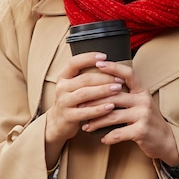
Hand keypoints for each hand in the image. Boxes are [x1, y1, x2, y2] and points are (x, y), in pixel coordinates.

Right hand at [45, 52, 124, 167]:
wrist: (58, 123)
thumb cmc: (72, 100)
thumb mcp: (73, 86)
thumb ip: (85, 76)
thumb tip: (108, 64)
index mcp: (63, 77)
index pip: (74, 62)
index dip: (88, 58)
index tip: (104, 56)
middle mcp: (62, 88)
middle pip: (84, 79)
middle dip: (104, 77)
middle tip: (119, 78)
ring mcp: (64, 102)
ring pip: (85, 94)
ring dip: (103, 90)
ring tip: (118, 89)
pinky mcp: (68, 116)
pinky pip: (86, 112)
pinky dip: (99, 109)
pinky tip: (111, 106)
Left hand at [81, 59, 178, 165]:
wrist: (165, 140)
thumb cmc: (147, 120)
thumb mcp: (141, 103)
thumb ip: (126, 94)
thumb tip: (102, 86)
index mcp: (141, 91)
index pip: (128, 74)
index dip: (113, 67)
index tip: (98, 64)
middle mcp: (143, 100)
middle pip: (113, 95)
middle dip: (94, 101)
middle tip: (80, 105)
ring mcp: (143, 115)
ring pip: (112, 115)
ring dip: (96, 121)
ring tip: (86, 126)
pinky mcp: (141, 131)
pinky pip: (119, 133)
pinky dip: (108, 137)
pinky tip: (102, 138)